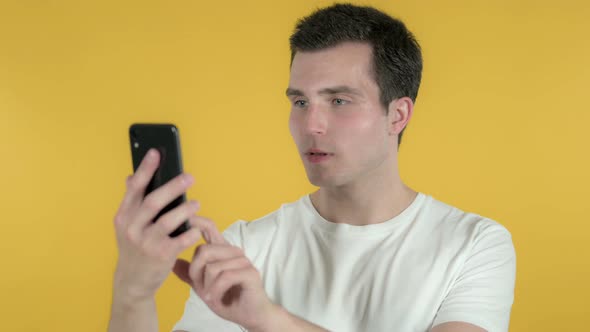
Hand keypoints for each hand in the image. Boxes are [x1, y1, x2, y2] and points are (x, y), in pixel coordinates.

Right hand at [112, 148, 206, 302]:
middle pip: (154, 202)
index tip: (156, 152)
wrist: (132, 282)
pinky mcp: (161, 256)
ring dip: (185, 210)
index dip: (146, 169)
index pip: (134, 188)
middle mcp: (132, 228)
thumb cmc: (134, 248)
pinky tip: (196, 227)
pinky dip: (190, 232)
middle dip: (173, 187)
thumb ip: (132, 202)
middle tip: (189, 177)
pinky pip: (180, 240)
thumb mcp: (127, 225)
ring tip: (196, 203)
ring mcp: (146, 243)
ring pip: (168, 221)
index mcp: (124, 216)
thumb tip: (133, 176)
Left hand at [173, 227, 276, 330]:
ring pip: (212, 266)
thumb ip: (190, 275)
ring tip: (211, 296)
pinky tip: (215, 297)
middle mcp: (233, 252)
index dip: (197, 221)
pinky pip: (224, 276)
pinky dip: (216, 290)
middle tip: (200, 288)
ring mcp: (243, 261)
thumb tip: (173, 262)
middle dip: (196, 272)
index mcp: (222, 252)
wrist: (251, 315)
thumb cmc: (229, 299)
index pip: (209, 228)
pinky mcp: (250, 272)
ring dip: (207, 286)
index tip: (186, 219)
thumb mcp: (204, 287)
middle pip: (204, 250)